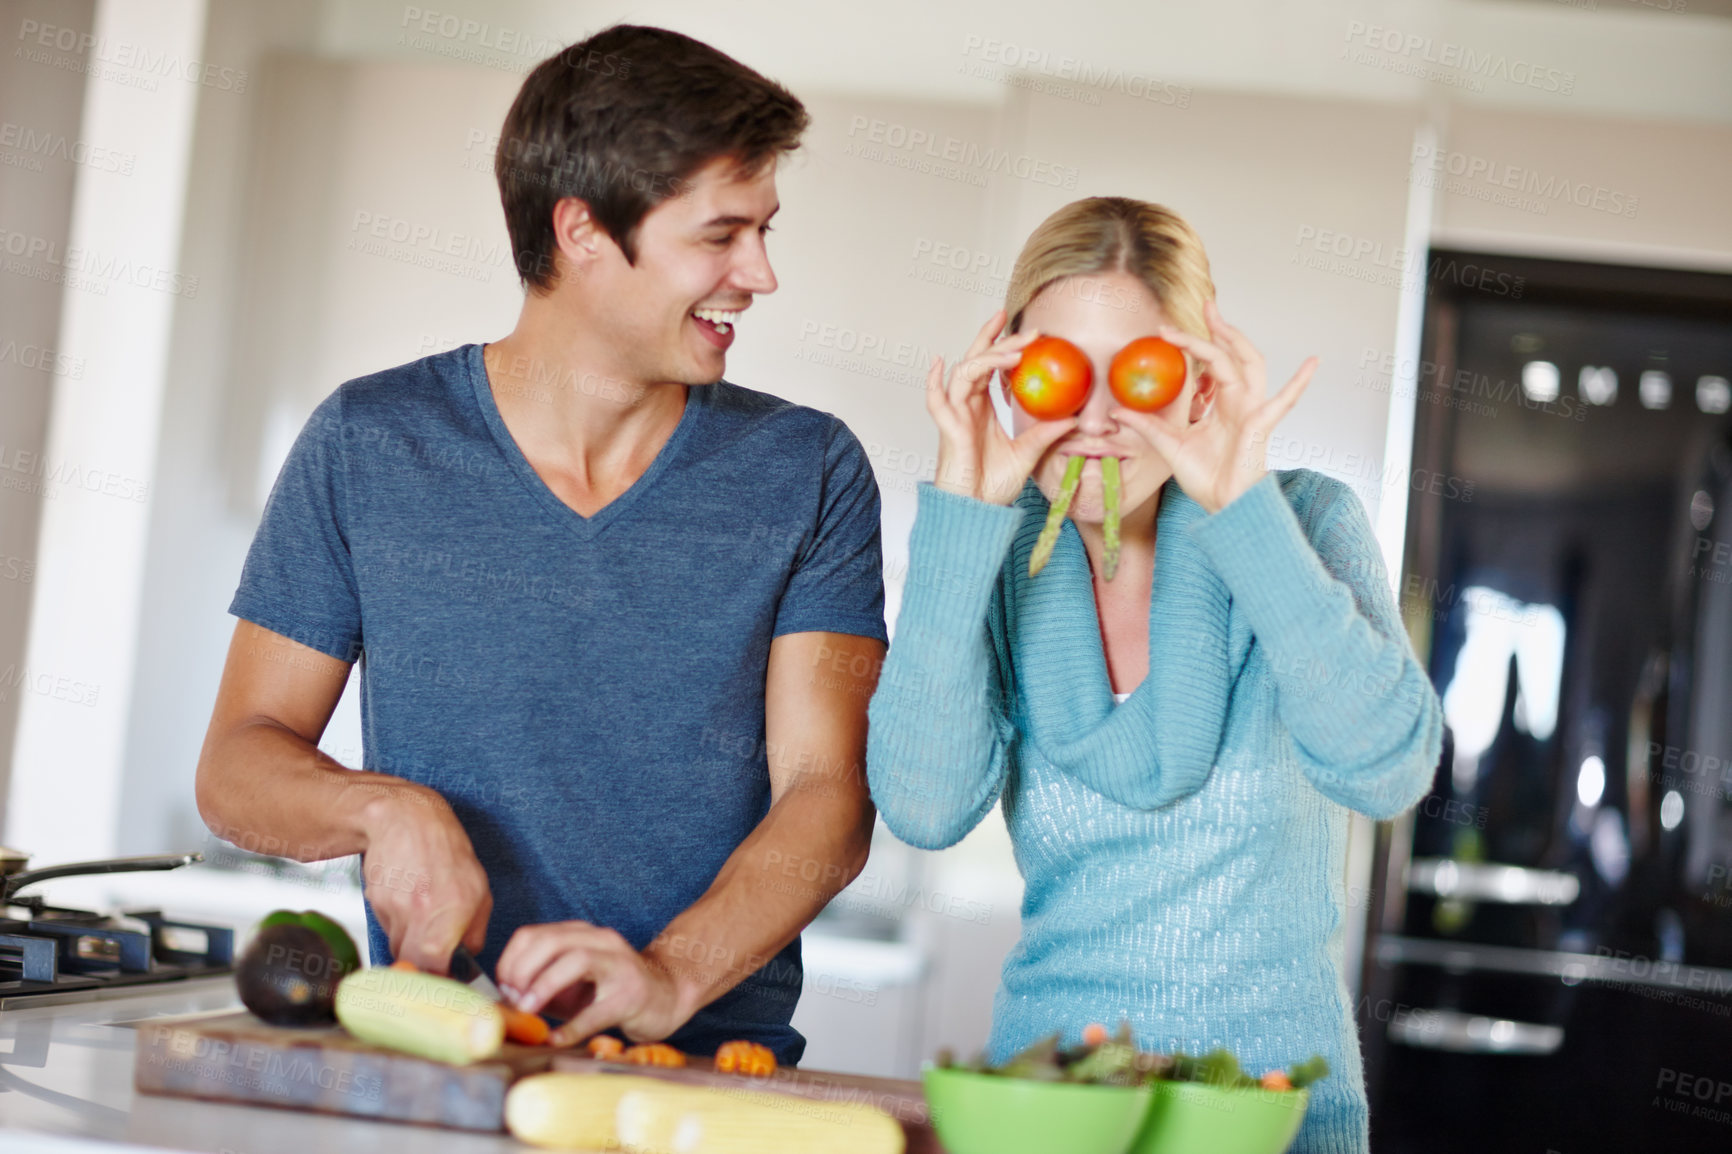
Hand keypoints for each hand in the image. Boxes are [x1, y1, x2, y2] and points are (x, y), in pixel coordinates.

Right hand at [356, 782, 491, 971]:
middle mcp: (419, 915)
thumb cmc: (448, 853)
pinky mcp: (376, 904)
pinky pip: (388, 929)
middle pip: (410, 967)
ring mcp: (394, 909)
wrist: (405, 819)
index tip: (443, 984)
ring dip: (409, 946)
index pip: (434, 970)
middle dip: (420, 970)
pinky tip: (408, 902)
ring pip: (398, 948)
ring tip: (423, 918)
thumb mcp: (479, 891)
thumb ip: (475, 932)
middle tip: (432, 961)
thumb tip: (466, 963)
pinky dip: (397, 925)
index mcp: (450, 914)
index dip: (437, 983)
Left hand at [495, 921, 685, 1047]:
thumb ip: (541, 984)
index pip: (534, 935)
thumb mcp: (572, 982)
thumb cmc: (610, 991)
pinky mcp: (631, 995)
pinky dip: (571, 1028)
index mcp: (581, 934)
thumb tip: (504, 1001)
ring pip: (576, 961)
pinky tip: (555, 1039)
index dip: (511, 960)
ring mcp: (619, 965)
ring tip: (529, 1010)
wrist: (665, 995)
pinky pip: (596, 1011)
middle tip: (514, 1000)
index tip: (503, 987)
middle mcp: (600, 941)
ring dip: (544, 986)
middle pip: (552, 942)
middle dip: (524, 971)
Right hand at [929, 308, 1077, 504]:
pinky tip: (940, 362)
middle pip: (977, 361)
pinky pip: (936, 401)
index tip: (1031, 334)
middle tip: (1016, 321)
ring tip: (1013, 350)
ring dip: (987, 357)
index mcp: (983, 408)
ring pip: (965, 373)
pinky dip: (934, 381)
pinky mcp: (949, 429)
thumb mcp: (1028, 453)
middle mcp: (968, 406)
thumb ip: (1046, 433)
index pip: (992, 368)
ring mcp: (956, 415)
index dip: (1006, 347)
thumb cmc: (994, 485)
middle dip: (994, 338)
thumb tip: (1074, 417)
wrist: (977, 510)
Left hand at [1111, 299, 1316, 514]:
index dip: (1192, 344)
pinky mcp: (1262, 424)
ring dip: (1237, 341)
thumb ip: (1147, 425)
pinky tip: (1312, 363)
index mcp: (1221, 406)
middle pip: (1232, 355)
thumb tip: (1117, 410)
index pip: (1209, 365)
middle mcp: (1239, 402)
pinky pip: (1284, 401)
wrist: (1223, 506)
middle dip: (1220, 328)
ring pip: (1249, 365)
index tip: (1167, 330)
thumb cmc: (1206, 479)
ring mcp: (1253, 410)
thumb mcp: (1169, 446)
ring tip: (1222, 321)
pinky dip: (1300, 382)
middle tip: (1206, 304)